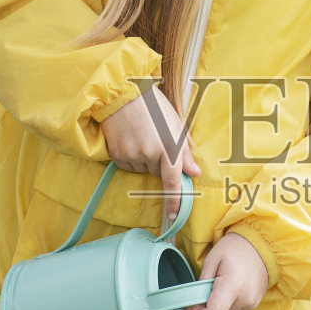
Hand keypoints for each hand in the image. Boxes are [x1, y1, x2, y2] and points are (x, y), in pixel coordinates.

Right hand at [100, 86, 198, 223]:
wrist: (123, 93)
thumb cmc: (153, 106)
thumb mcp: (175, 124)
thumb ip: (185, 151)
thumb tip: (193, 173)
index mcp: (168, 146)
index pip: (173, 182)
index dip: (174, 201)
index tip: (174, 216)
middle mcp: (149, 154)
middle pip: (157, 173)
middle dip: (159, 162)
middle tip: (155, 139)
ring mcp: (131, 154)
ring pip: (142, 169)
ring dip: (144, 159)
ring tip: (142, 135)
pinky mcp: (117, 154)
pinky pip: (128, 165)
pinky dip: (131, 157)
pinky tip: (130, 138)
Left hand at [186, 232, 269, 309]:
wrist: (261, 248)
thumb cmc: (235, 249)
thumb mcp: (211, 259)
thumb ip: (200, 284)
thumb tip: (192, 304)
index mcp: (233, 286)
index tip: (190, 305)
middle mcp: (244, 300)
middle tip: (199, 293)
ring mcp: (250, 305)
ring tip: (214, 289)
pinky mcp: (252, 307)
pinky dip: (222, 308)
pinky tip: (224, 292)